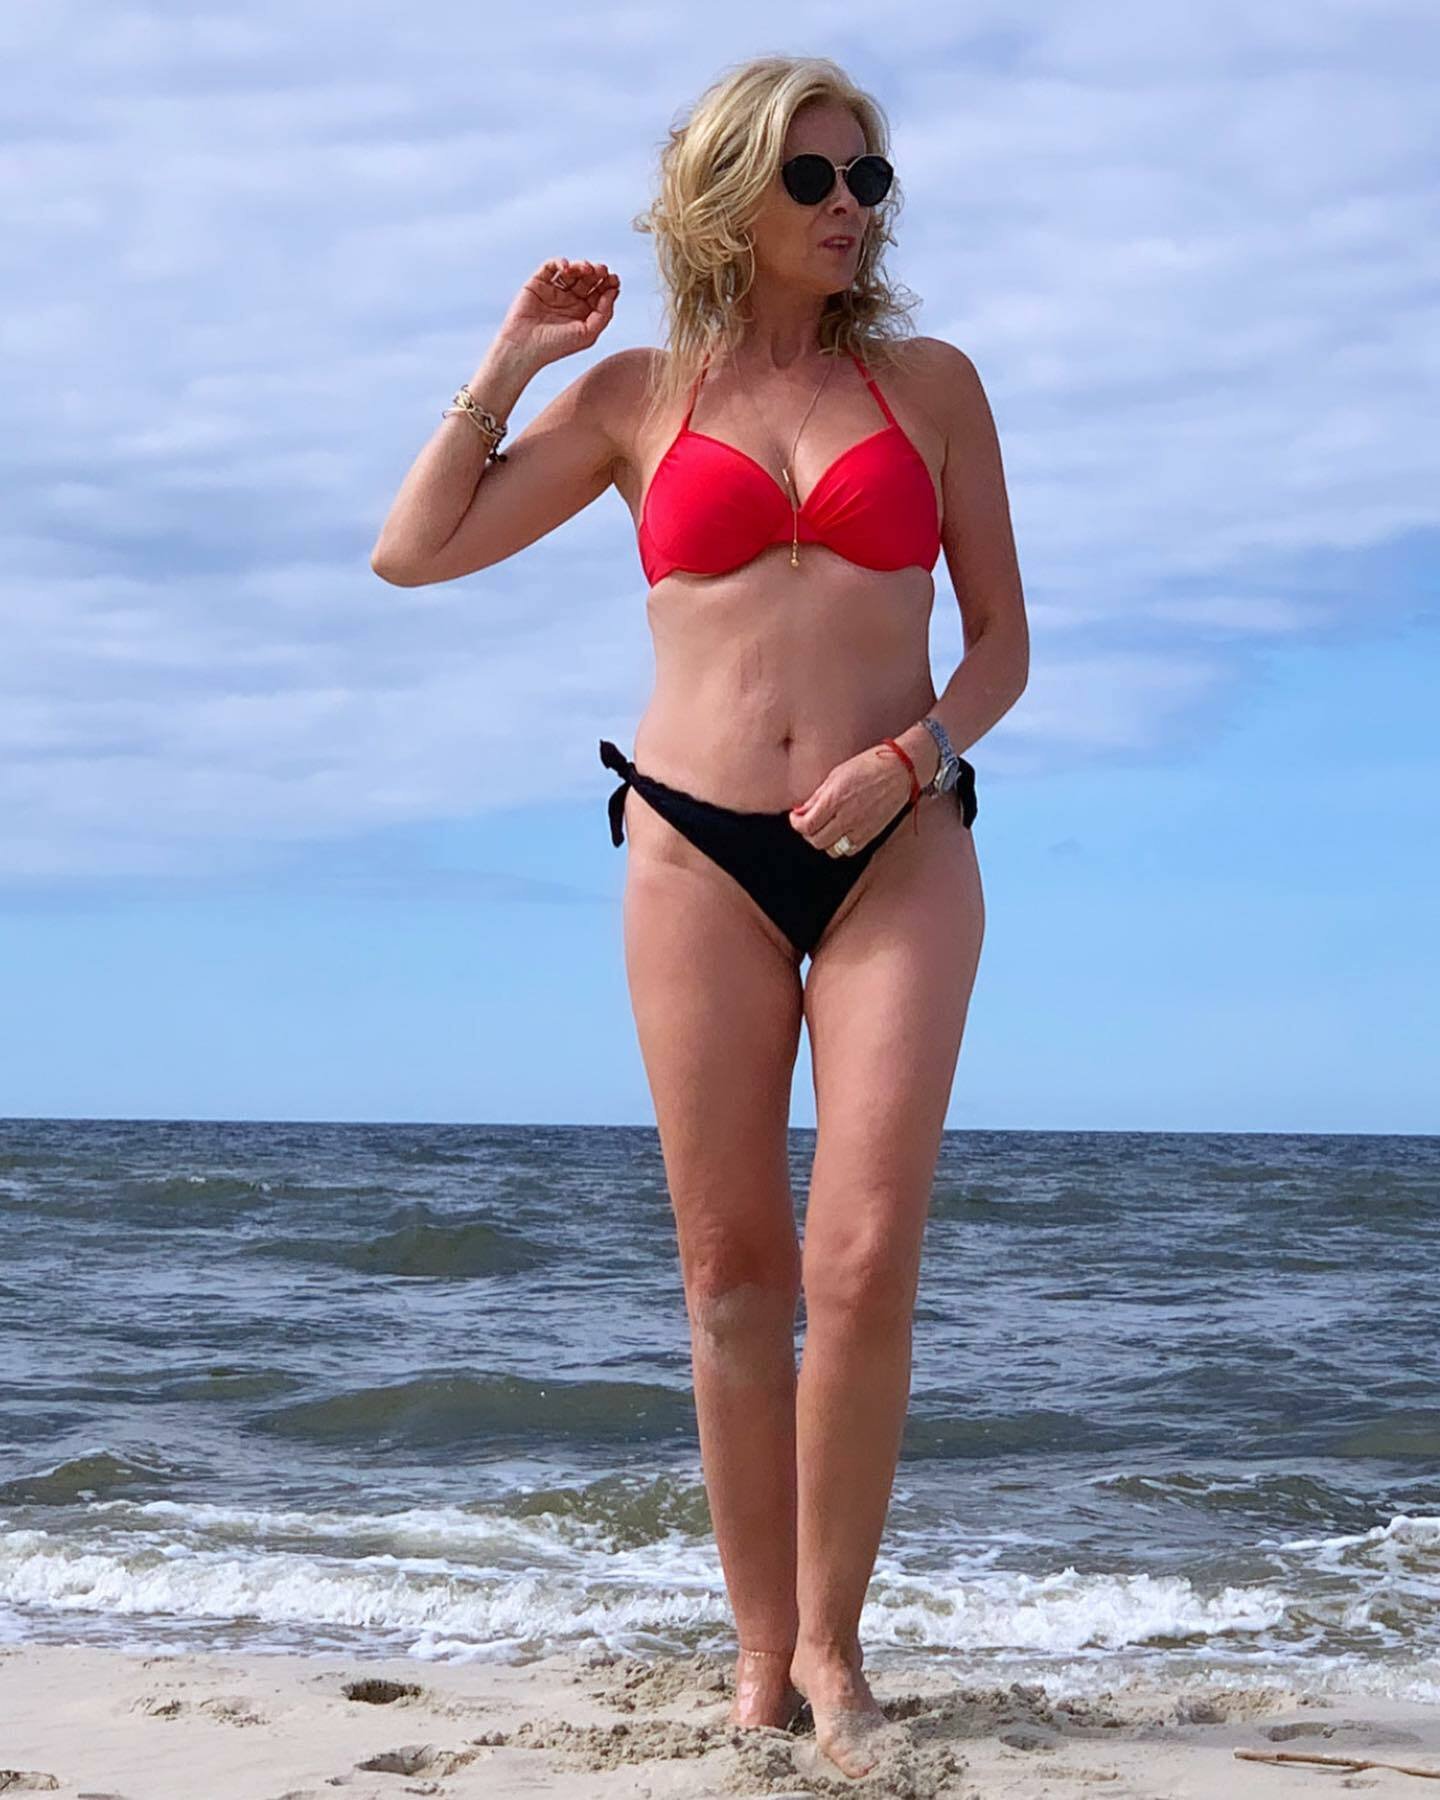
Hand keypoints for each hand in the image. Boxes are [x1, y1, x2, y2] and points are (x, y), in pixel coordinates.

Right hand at [495, 257, 619, 366]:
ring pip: (573, 271)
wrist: (524, 347)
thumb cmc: (556, 346)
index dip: (609, 284)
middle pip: (588, 279)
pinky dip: (560, 263)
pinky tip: (567, 268)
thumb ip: (604, 313)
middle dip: (597, 273)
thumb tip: (613, 291)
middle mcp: (570, 301)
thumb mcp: (588, 334)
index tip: (614, 280)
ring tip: (587, 268)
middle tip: (602, 270)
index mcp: (584, 313)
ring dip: (581, 266)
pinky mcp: (538, 283)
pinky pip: (551, 266)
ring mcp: (554, 291)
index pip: (600, 293)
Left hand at [788, 744, 916, 854]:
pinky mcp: (872, 834)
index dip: (797, 824)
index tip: (796, 817)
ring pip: (833, 849)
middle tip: (808, 823)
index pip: (807, 825)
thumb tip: (800, 811)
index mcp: (835, 799)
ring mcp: (861, 828)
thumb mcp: (836, 774)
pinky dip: (841, 845)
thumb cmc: (869, 765)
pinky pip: (850, 850)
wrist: (900, 769)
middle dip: (808, 833)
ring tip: (825, 828)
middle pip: (817, 841)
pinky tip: (842, 831)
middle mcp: (847, 817)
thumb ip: (817, 796)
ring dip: (825, 841)